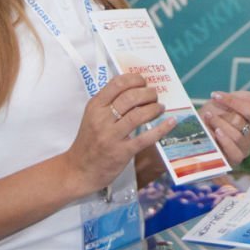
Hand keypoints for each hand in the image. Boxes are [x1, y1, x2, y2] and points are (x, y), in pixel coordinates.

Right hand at [64, 73, 165, 195]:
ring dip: (154, 108)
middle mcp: (102, 119)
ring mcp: (111, 136)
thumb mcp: (92, 118)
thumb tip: (135, 90)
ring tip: (160, 107)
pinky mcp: (121, 152)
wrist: (78, 170)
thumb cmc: (88, 142)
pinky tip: (170, 122)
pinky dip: (161, 129)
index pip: (117, 84)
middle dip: (148, 93)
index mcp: (94, 107)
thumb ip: (109, 104)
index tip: (143, 81)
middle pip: (131, 97)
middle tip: (155, 95)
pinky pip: (145, 138)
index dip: (135, 79)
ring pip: (138, 115)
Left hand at [202, 90, 249, 164]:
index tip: (216, 96)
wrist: (193, 128)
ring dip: (219, 125)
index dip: (234, 102)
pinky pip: (235, 152)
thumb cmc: (215, 112)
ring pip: (238, 136)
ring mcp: (244, 150)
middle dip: (223, 115)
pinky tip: (215, 134)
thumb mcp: (236, 99)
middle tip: (210, 113)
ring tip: (209, 121)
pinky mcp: (234, 161)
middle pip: (242, 123)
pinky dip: (223, 141)